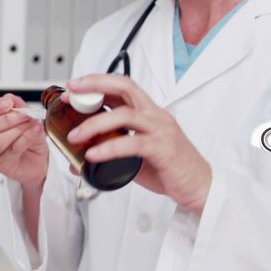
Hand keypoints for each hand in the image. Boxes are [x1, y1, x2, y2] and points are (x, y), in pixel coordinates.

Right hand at [0, 93, 50, 189]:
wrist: (38, 159)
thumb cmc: (26, 138)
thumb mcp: (23, 117)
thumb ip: (16, 106)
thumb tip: (10, 98)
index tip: (8, 103)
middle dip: (7, 119)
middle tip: (24, 114)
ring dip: (16, 130)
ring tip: (30, 123)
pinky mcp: (1, 166)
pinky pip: (12, 150)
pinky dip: (25, 138)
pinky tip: (34, 132)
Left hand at [67, 74, 210, 212]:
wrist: (199, 187)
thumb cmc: (168, 168)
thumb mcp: (133, 157)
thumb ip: (109, 153)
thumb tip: (77, 161)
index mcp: (148, 112)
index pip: (121, 87)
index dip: (96, 83)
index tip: (73, 88)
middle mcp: (155, 115)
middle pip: (125, 87)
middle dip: (95, 85)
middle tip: (72, 93)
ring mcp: (160, 130)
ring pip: (124, 115)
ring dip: (94, 123)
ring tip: (74, 136)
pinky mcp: (163, 149)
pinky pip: (132, 143)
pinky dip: (109, 148)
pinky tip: (93, 155)